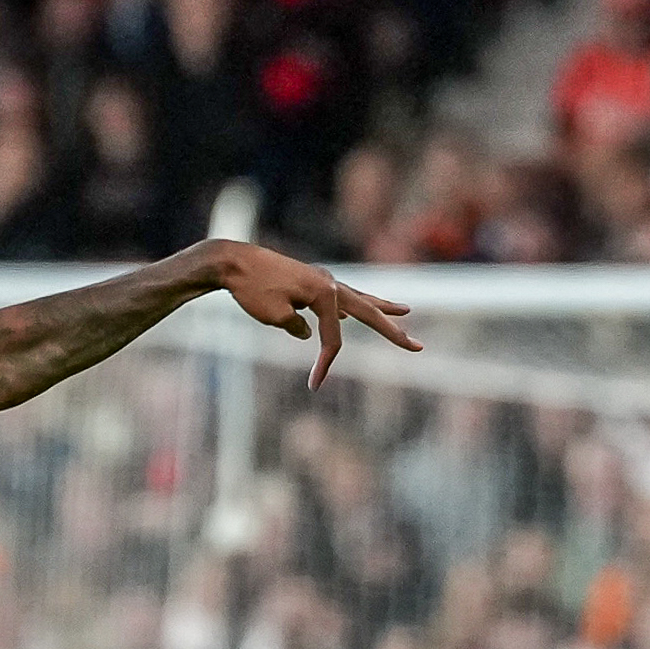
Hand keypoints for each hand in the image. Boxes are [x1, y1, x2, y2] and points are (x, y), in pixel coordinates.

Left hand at [197, 240, 418, 389]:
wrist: (233, 262)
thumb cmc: (251, 289)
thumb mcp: (274, 316)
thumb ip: (296, 327)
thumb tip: (307, 333)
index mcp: (325, 293)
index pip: (333, 338)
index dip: (326, 364)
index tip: (314, 386)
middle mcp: (330, 283)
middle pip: (368, 311)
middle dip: (392, 331)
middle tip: (416, 346)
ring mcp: (322, 279)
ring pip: (359, 298)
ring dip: (381, 307)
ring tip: (404, 311)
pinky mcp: (310, 281)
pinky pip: (340, 296)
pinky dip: (353, 304)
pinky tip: (353, 312)